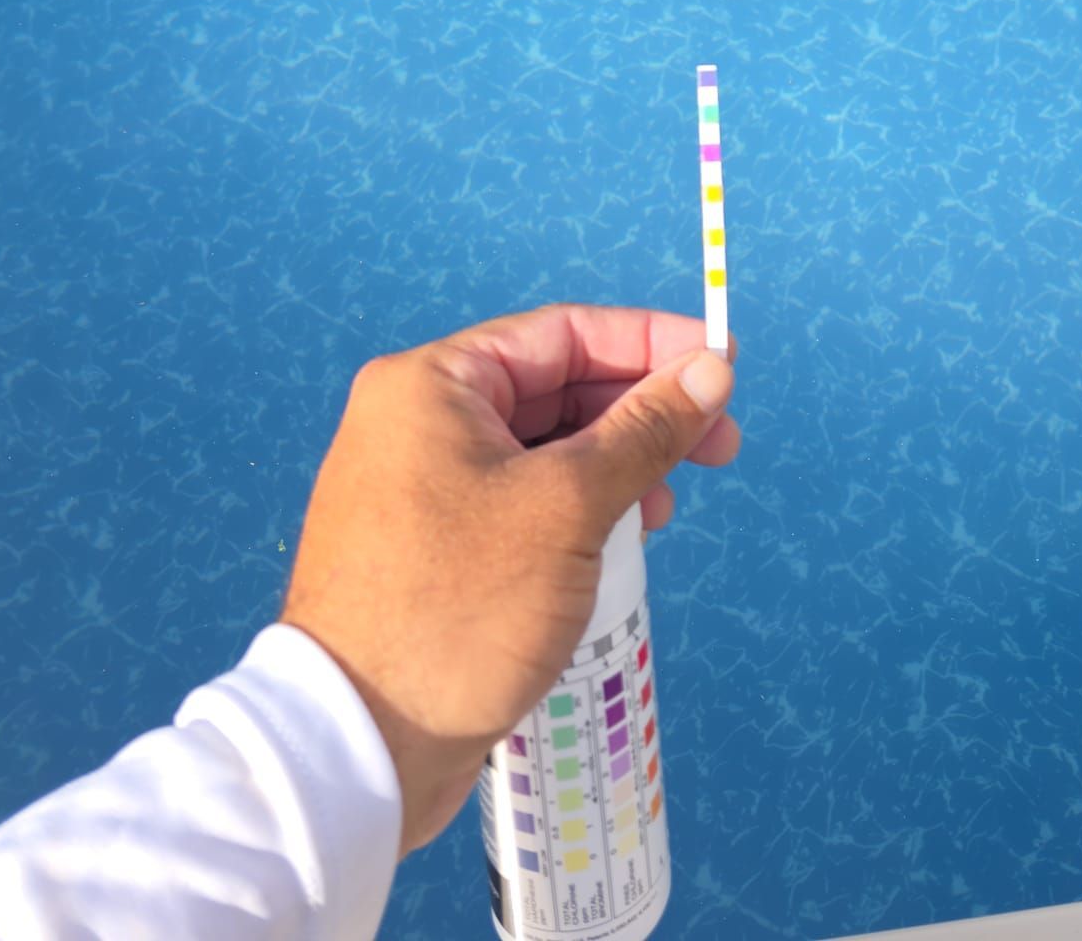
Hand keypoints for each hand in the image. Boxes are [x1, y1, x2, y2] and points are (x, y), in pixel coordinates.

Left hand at [280, 304, 738, 854]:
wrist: (358, 747)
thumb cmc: (459, 607)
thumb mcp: (568, 506)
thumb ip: (645, 431)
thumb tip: (710, 371)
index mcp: (432, 385)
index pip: (563, 333)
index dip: (652, 343)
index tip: (723, 364)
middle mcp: (417, 422)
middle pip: (555, 389)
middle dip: (641, 415)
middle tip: (719, 446)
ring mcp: (419, 488)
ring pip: (543, 451)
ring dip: (614, 470)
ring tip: (664, 510)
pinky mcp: (430, 549)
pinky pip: (520, 503)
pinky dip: (576, 514)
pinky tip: (618, 544)